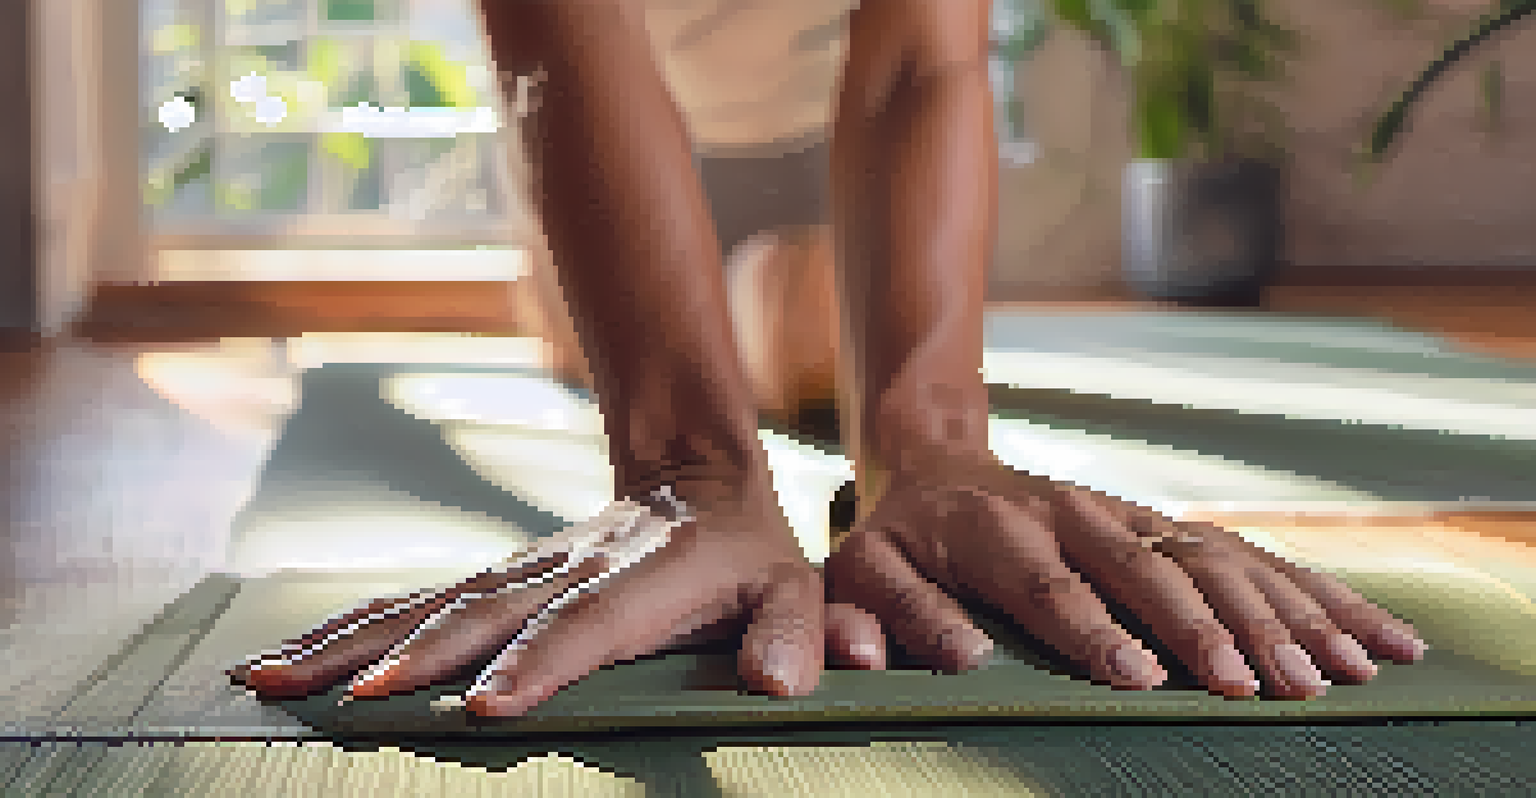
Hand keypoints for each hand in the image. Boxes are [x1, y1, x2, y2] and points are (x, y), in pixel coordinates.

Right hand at [231, 483, 885, 715]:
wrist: (696, 476)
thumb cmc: (748, 553)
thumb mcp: (794, 586)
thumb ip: (798, 630)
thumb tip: (783, 681)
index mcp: (642, 579)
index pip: (587, 623)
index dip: (540, 662)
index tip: (488, 705)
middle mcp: (568, 569)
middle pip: (483, 613)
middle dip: (416, 658)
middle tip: (354, 701)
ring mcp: (521, 570)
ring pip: (426, 604)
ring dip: (350, 641)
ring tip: (275, 677)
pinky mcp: (493, 577)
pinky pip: (411, 601)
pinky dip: (343, 628)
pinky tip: (285, 656)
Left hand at [824, 454, 1427, 698]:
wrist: (935, 464)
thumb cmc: (898, 540)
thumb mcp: (866, 571)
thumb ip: (898, 614)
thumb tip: (961, 660)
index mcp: (997, 529)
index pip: (1051, 584)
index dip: (1094, 630)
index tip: (1141, 677)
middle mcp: (1074, 513)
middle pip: (1151, 568)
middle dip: (1210, 627)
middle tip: (1260, 689)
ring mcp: (1127, 514)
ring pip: (1215, 558)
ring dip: (1280, 612)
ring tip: (1340, 671)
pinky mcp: (1163, 525)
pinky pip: (1247, 556)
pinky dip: (1311, 593)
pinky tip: (1369, 632)